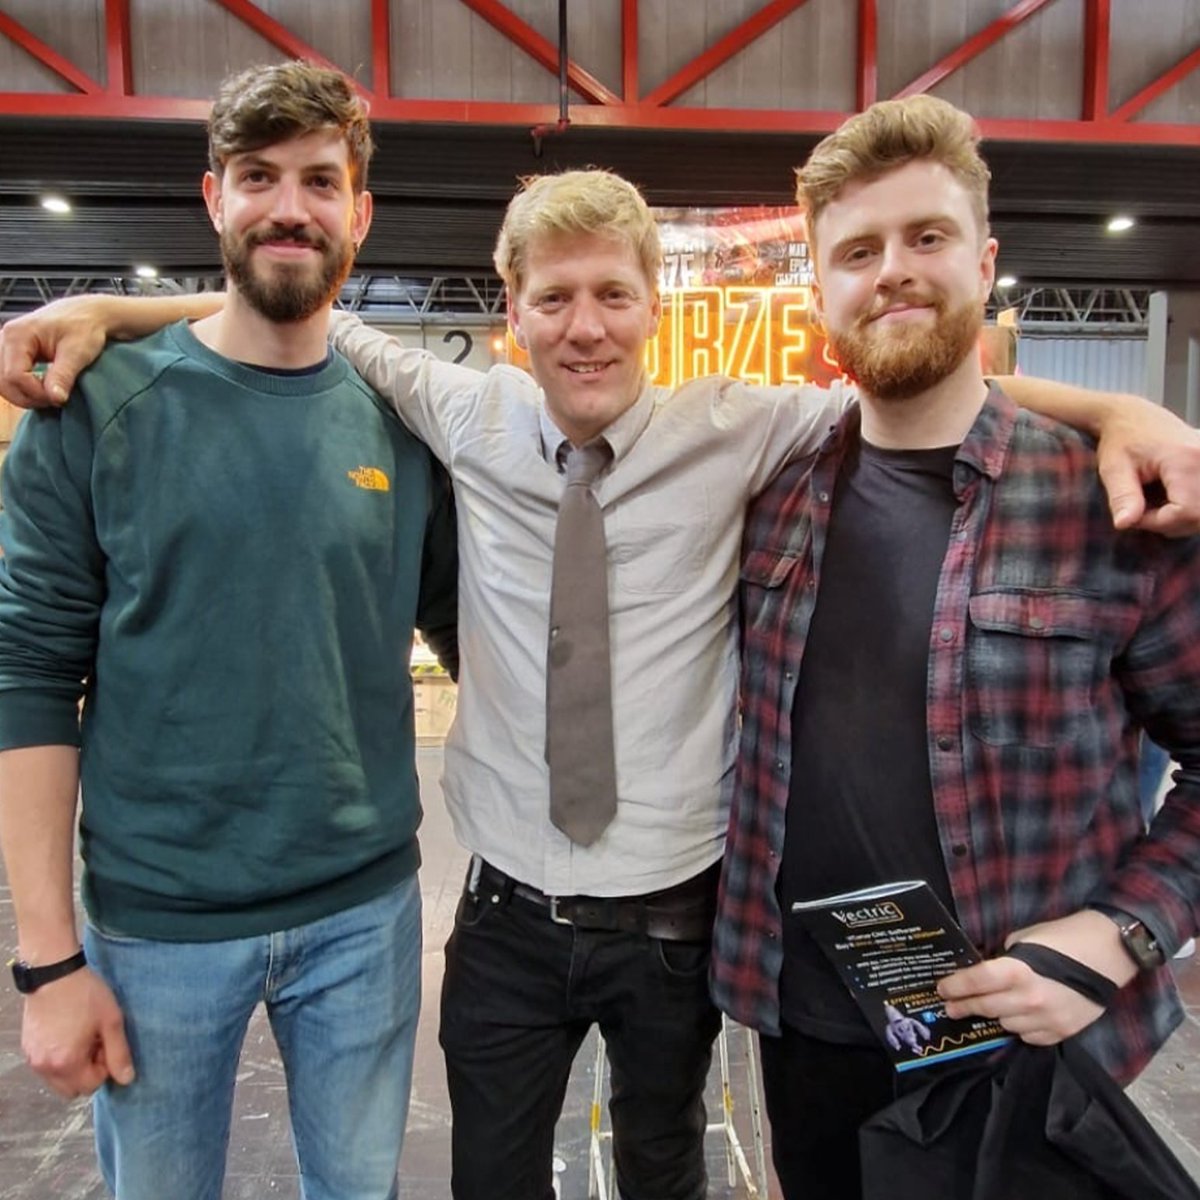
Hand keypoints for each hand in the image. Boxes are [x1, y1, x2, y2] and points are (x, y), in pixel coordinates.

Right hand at [0, 297, 109, 407]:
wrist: (87, 315)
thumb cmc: (84, 328)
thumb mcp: (78, 352)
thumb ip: (63, 375)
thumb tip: (55, 398)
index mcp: (18, 334)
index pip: (14, 376)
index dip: (36, 393)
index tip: (59, 398)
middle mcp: (5, 338)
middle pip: (3, 381)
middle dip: (29, 397)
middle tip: (56, 399)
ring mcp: (4, 345)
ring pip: (2, 382)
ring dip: (24, 395)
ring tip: (50, 395)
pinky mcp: (10, 353)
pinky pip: (6, 377)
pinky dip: (22, 388)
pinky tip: (41, 389)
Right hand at [21, 967, 134, 1097]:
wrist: (55, 973)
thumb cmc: (86, 995)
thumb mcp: (111, 1021)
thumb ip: (119, 1053)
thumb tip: (126, 1079)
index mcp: (67, 1063)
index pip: (90, 1087)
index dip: (104, 1068)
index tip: (105, 1044)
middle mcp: (45, 1067)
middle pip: (71, 1090)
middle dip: (87, 1073)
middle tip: (94, 1044)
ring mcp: (33, 1058)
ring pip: (57, 1080)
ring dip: (72, 1068)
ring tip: (81, 1037)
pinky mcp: (27, 1047)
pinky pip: (45, 1067)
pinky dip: (58, 1059)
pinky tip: (67, 1034)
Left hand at [936, 910, 1132, 1045]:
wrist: (1110, 953)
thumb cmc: (1064, 937)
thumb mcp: (1025, 938)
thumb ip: (1003, 958)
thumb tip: (986, 970)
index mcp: (1017, 971)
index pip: (977, 983)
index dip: (956, 987)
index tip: (942, 989)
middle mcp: (1029, 999)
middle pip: (985, 1008)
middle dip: (963, 1007)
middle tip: (950, 1007)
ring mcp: (1047, 1019)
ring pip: (1006, 1025)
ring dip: (994, 1016)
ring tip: (986, 1008)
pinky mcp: (1062, 1032)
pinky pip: (1029, 1036)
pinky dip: (1019, 1027)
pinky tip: (1016, 1017)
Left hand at [1095, 395, 1199, 534]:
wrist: (1132, 415)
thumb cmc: (1120, 439)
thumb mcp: (1113, 469)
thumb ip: (1122, 497)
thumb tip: (1124, 524)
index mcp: (1185, 458)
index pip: (1185, 511)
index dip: (1158, 522)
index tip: (1135, 514)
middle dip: (1172, 522)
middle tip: (1144, 510)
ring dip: (1182, 515)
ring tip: (1156, 502)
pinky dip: (1190, 505)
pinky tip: (1171, 497)